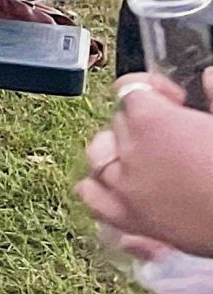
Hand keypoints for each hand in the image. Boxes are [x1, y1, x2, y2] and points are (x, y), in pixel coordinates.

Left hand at [79, 77, 212, 258]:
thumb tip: (206, 76)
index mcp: (152, 120)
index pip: (130, 89)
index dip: (154, 89)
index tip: (175, 98)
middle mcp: (128, 149)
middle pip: (119, 120)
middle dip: (143, 120)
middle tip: (174, 132)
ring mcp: (123, 185)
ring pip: (99, 152)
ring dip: (117, 147)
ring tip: (144, 153)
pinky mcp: (126, 217)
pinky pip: (92, 195)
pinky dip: (99, 186)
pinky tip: (119, 183)